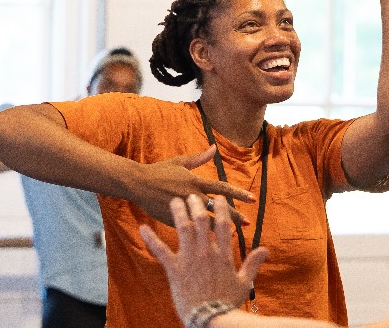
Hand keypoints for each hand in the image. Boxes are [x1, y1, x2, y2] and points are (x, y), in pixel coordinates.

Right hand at [133, 146, 254, 226]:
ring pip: (206, 221)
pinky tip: (213, 240)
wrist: (137, 184)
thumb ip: (199, 158)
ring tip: (235, 233)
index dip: (238, 194)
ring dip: (222, 227)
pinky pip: (192, 228)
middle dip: (234, 215)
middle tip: (247, 222)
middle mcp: (192, 195)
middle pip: (218, 208)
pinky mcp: (173, 220)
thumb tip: (214, 148)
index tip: (252, 199)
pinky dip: (203, 234)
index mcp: (195, 181)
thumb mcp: (180, 162)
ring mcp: (183, 209)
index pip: (222, 188)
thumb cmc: (159, 171)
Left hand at [141, 195, 269, 323]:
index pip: (223, 225)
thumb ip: (254, 262)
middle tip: (192, 195)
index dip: (221, 209)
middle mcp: (205, 252)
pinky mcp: (174, 269)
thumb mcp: (245, 281)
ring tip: (174, 201)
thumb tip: (266, 249)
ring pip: (183, 229)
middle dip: (197, 205)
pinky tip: (142, 227)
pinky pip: (160, 250)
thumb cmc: (228, 301)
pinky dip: (150, 238)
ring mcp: (189, 259)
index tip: (219, 198)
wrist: (211, 317)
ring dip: (178, 213)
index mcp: (222, 254)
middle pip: (201, 222)